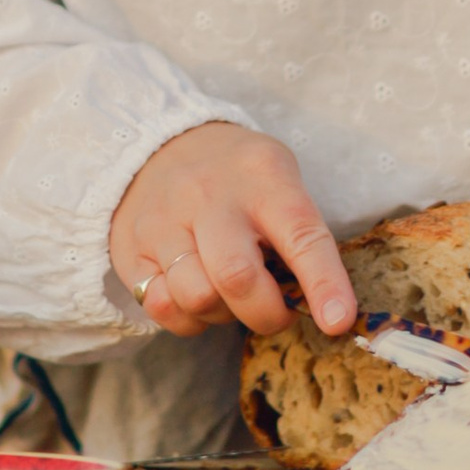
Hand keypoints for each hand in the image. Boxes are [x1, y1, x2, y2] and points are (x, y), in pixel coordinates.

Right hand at [109, 124, 357, 339]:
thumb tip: (325, 309)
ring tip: (229, 295)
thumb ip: (299, 236)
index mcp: (264, 178)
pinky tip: (196, 295)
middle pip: (237, 277)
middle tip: (277, 312)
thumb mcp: (279, 181)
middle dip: (266, 313)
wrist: (160, 147)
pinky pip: (162, 308)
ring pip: (197, 298)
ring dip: (223, 315)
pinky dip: (188, 318)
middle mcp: (210, 197)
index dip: (323, 282)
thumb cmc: (239, 180)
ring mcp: (164, 222)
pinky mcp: (131, 250)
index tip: (338, 321)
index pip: (301, 234)